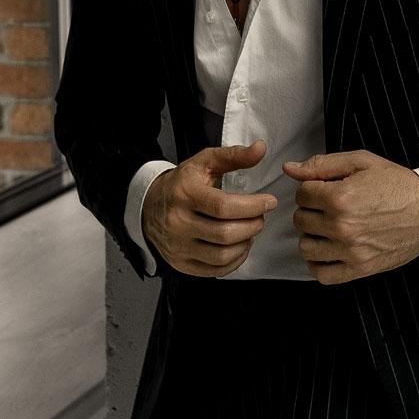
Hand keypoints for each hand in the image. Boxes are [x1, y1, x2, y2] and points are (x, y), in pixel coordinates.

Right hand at [142, 139, 277, 277]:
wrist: (149, 206)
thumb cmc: (182, 183)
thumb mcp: (204, 162)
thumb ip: (234, 156)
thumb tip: (261, 148)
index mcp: (185, 194)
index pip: (223, 207)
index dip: (252, 206)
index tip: (269, 202)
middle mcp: (178, 223)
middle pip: (225, 234)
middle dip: (252, 225)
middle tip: (260, 216)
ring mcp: (178, 246)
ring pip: (222, 255)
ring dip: (245, 244)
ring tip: (250, 230)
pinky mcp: (181, 263)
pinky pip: (215, 270)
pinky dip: (234, 260)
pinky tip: (240, 246)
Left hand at [284, 149, 418, 284]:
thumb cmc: (397, 185)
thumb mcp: (361, 162)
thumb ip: (322, 165)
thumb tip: (289, 169)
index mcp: (340, 197)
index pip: (301, 195)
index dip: (310, 189)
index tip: (324, 190)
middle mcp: (342, 226)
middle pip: (300, 220)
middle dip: (310, 210)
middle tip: (327, 207)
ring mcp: (351, 250)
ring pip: (306, 248)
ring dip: (312, 237)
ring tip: (327, 228)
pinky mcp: (360, 269)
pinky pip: (322, 275)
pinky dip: (319, 264)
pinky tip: (329, 250)